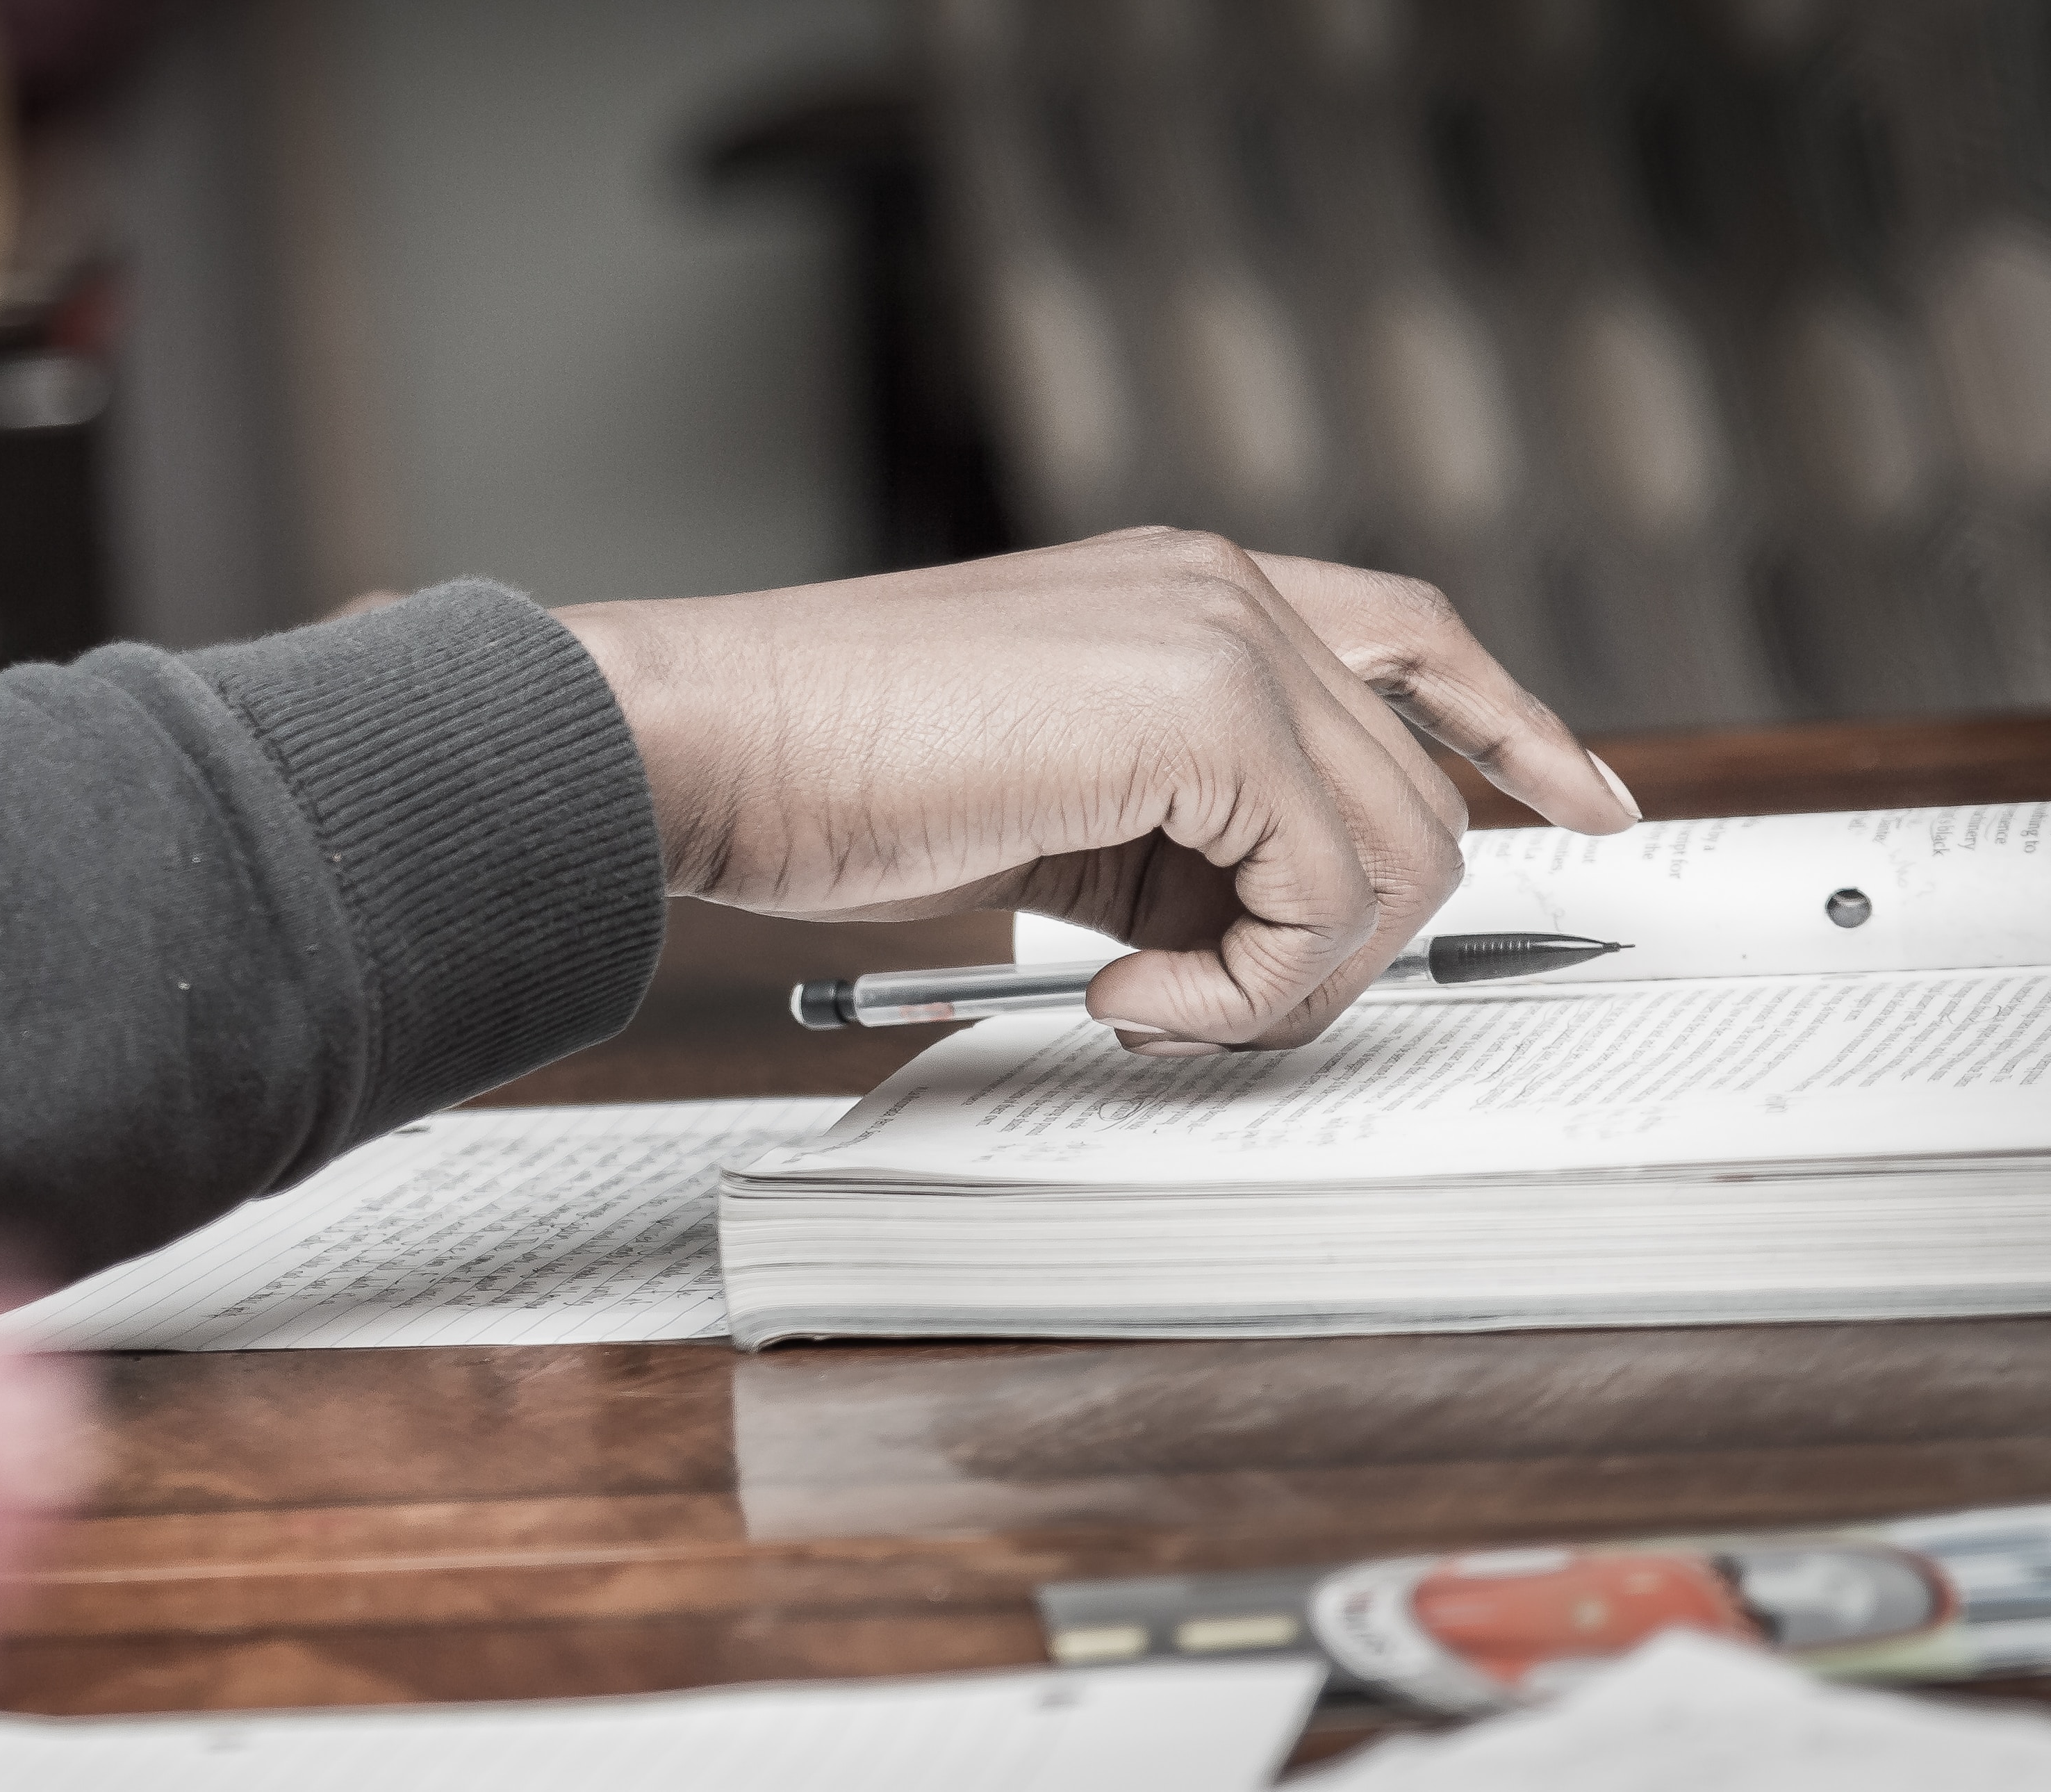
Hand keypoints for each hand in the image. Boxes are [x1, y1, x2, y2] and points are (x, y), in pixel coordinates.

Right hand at [554, 528, 1639, 1054]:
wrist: (710, 740)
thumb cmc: (827, 772)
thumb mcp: (1047, 798)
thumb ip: (1174, 830)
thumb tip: (1252, 940)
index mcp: (1187, 591)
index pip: (1416, 643)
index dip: (1513, 730)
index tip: (1583, 807)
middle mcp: (1227, 590)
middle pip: (1420, 794)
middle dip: (1343, 948)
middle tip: (1203, 1008)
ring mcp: (1225, 635)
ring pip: (1393, 859)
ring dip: (1283, 982)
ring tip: (1138, 1002)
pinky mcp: (1207, 708)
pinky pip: (1322, 899)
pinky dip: (1238, 990)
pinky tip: (1115, 991)